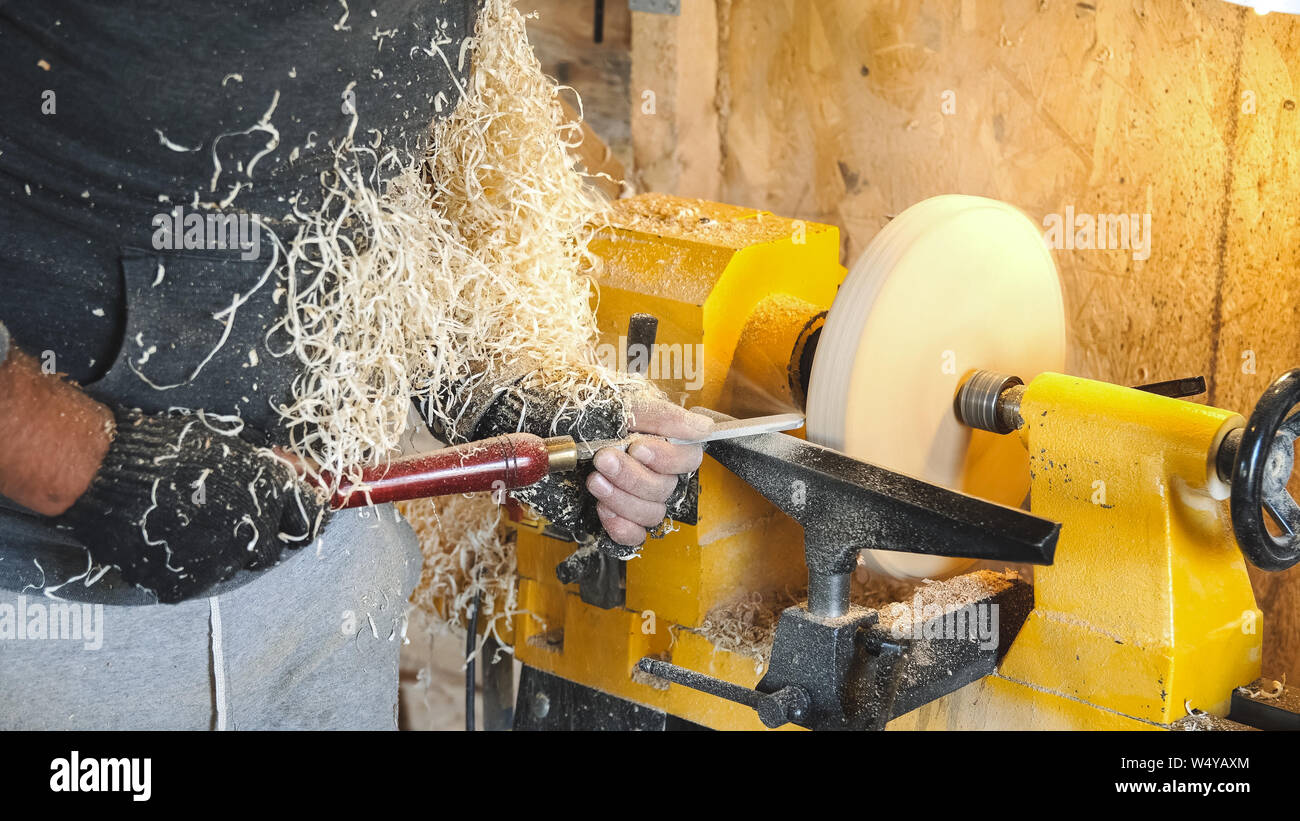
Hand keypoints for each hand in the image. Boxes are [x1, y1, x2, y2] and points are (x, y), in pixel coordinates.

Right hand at [57, 407, 328, 601]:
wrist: (108, 472)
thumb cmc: (167, 447)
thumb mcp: (228, 446)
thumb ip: (266, 468)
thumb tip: (298, 471)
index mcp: (271, 492)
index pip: (307, 519)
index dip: (293, 518)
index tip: (283, 518)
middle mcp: (255, 531)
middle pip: (267, 550)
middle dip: (251, 539)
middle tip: (218, 522)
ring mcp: (220, 562)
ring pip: (228, 567)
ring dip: (214, 554)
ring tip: (182, 529)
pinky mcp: (185, 584)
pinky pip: (191, 581)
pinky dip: (180, 568)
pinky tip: (161, 543)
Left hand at [586, 398, 708, 546]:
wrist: (551, 433)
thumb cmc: (589, 414)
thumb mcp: (624, 405)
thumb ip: (663, 416)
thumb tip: (703, 428)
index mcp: (664, 445)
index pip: (689, 458)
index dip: (668, 458)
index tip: (638, 448)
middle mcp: (656, 474)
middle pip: (665, 488)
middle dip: (632, 476)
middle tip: (603, 460)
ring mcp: (639, 499)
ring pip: (651, 513)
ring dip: (622, 499)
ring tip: (594, 481)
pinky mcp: (620, 518)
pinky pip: (634, 535)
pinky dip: (620, 526)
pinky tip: (602, 509)